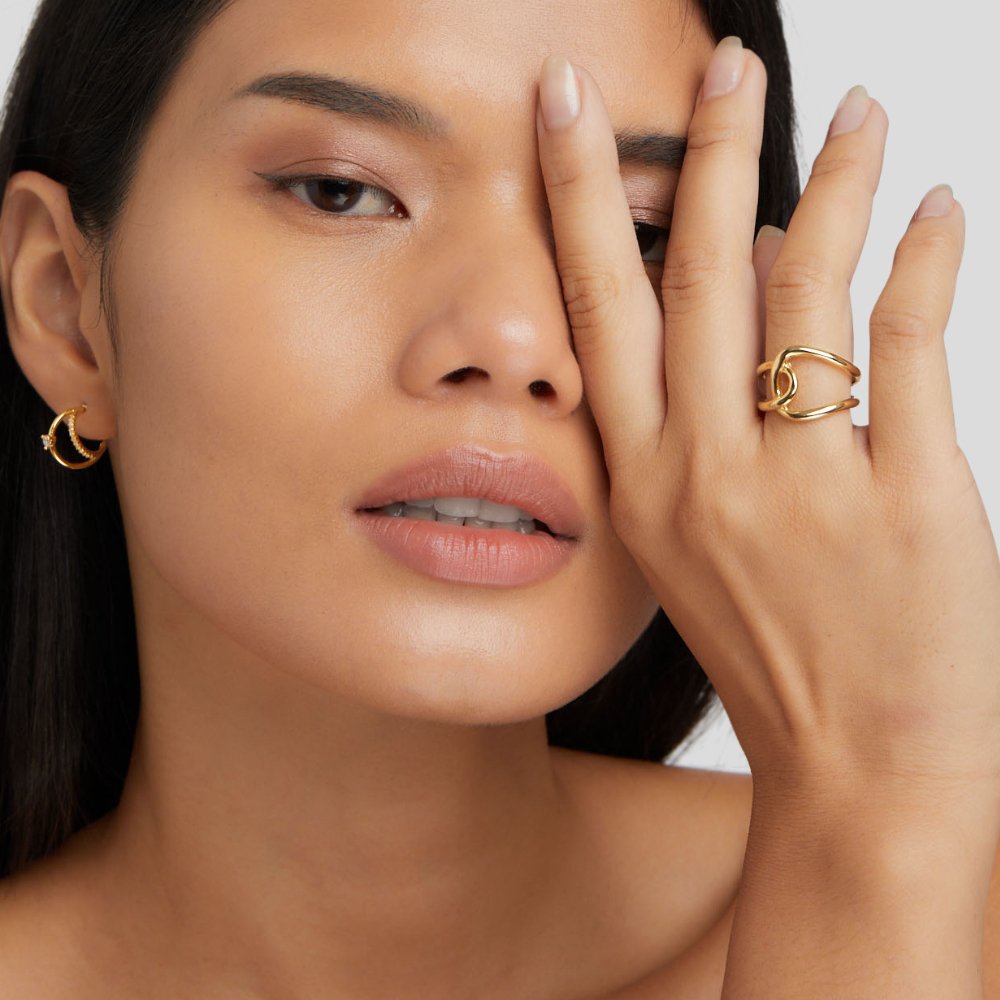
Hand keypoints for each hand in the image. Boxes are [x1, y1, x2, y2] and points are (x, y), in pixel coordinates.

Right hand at [535, 40, 999, 825]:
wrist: (857, 766)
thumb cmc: (771, 650)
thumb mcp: (691, 542)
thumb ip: (694, 417)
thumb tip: (741, 279)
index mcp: (643, 483)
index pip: (599, 308)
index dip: (582, 196)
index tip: (573, 107)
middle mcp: (707, 473)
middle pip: (699, 274)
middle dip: (707, 152)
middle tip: (725, 65)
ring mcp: (804, 486)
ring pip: (808, 289)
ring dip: (837, 183)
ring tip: (858, 112)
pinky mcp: (908, 498)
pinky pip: (911, 343)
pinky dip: (927, 259)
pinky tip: (937, 206)